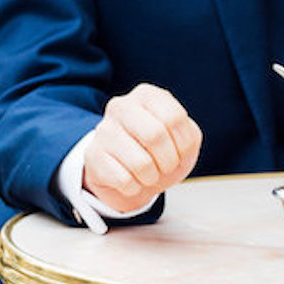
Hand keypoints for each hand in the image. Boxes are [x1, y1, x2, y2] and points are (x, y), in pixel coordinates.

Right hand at [80, 83, 202, 214]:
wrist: (130, 174)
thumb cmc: (161, 153)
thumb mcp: (184, 139)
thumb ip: (190, 136)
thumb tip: (180, 144)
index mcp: (147, 95)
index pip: (174, 117)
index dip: (184, 144)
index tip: (181, 152)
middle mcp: (121, 106)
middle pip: (155, 136)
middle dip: (168, 161)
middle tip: (166, 167)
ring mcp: (104, 130)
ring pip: (140, 163)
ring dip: (152, 177)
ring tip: (149, 174)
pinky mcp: (93, 155)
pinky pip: (124, 180)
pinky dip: (135, 188)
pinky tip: (132, 180)